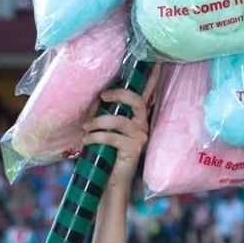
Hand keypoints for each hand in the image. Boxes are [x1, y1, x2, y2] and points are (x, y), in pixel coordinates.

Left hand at [82, 64, 161, 182]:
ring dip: (98, 122)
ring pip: (119, 120)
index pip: (148, 94)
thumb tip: (94, 99)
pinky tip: (87, 140)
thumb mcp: (103, 129)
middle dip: (119, 94)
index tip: (158, 61)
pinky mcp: (133, 149)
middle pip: (137, 100)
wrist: (110, 181)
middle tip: (102, 97)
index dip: (153, 78)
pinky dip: (96, 137)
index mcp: (137, 117)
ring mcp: (140, 137)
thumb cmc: (105, 153)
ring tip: (86, 128)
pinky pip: (113, 137)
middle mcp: (143, 125)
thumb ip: (102, 113)